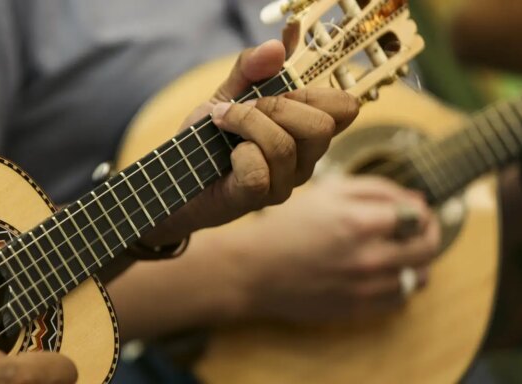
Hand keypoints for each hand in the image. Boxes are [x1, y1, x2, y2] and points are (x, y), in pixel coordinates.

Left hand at [142, 39, 358, 245]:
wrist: (176, 177)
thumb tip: (277, 45)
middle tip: (244, 107)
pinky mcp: (257, 199)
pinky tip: (227, 155)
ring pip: (283, 146)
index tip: (280, 90)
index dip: (317, 92)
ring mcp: (284, 183)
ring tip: (223, 123)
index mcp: (306, 131)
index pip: (345, 108)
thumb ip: (251, 68)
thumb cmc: (208, 138)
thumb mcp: (228, 93)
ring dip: (246, 124)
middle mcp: (304, 159)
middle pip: (321, 126)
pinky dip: (238, 154)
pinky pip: (258, 171)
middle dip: (277, 107)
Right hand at [227, 177, 440, 321]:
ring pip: (420, 275)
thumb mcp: (327, 192)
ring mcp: (365, 287)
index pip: (419, 215)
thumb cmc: (287, 226)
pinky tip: (383, 272)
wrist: (255, 270)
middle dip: (427, 233)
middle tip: (414, 229)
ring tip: (398, 251)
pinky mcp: (359, 309)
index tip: (411, 210)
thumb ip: (375, 189)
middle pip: (427, 247)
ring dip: (416, 261)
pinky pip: (402, 298)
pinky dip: (401, 283)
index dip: (420, 210)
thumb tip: (416, 198)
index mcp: (360, 222)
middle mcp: (368, 257)